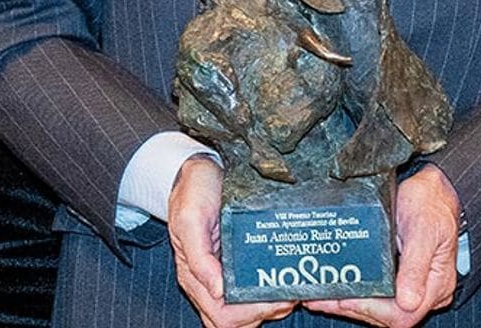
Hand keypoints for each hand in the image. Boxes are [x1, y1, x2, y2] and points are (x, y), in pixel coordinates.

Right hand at [168, 155, 296, 327]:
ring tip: (289, 288)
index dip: (250, 312)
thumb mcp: (191, 218)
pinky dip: (266, 291)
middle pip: (235, 320)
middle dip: (264, 311)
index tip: (276, 297)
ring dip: (268, 306)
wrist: (198, 168)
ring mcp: (222, 272)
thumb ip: (199, 257)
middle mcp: (208, 279)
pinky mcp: (234, 261)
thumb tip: (217, 290)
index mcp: (195, 274)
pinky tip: (282, 279)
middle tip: (289, 294)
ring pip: (243, 312)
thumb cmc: (192, 190)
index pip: (222, 314)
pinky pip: (247, 289)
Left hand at [303, 164, 460, 326]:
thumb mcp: (423, 228)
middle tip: (323, 300)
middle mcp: (426, 290)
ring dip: (351, 304)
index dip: (373, 310)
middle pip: (388, 315)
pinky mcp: (401, 276)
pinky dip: (358, 292)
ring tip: (322, 298)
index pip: (403, 314)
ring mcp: (413, 284)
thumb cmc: (431, 202)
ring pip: (380, 307)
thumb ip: (415, 265)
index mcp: (436, 283)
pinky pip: (379, 293)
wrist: (434, 187)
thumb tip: (408, 301)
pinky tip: (339, 288)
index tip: (347, 299)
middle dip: (354, 308)